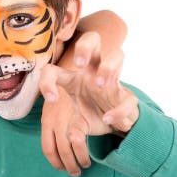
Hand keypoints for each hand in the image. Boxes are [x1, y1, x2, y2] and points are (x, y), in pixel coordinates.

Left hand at [39, 32, 138, 175]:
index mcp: (74, 78)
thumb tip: (71, 136)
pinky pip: (128, 98)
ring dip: (108, 68)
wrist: (114, 125)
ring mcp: (113, 81)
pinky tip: (107, 118)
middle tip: (79, 63)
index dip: (47, 81)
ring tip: (100, 84)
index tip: (52, 99)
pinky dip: (118, 110)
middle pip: (92, 40)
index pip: (54, 69)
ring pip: (117, 55)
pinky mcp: (128, 96)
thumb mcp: (74, 121)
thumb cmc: (91, 113)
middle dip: (85, 46)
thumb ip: (70, 127)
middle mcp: (93, 73)